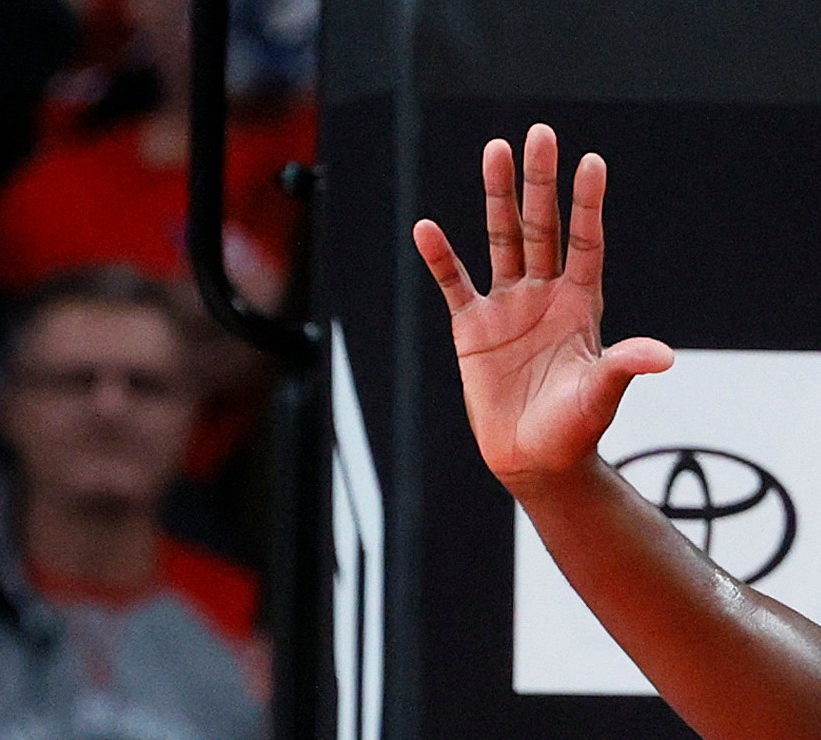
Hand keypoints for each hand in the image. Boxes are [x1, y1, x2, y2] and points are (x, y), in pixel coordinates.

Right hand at [412, 124, 673, 492]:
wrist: (532, 458)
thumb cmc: (574, 428)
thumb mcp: (602, 395)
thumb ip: (624, 367)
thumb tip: (662, 354)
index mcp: (582, 304)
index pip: (586, 242)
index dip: (588, 204)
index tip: (592, 162)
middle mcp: (545, 294)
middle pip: (541, 226)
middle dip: (540, 182)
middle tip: (539, 134)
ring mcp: (507, 306)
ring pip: (500, 240)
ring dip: (497, 196)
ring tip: (494, 150)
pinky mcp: (472, 327)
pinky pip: (453, 283)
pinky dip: (440, 258)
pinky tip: (426, 229)